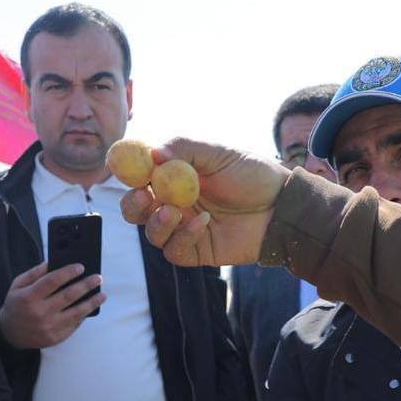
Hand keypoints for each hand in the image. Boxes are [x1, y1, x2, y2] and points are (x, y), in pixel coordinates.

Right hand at [0, 262, 105, 348]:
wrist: (10, 334)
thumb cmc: (16, 305)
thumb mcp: (17, 286)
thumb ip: (34, 273)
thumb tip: (53, 262)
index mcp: (29, 297)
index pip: (53, 281)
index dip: (68, 272)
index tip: (81, 267)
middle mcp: (40, 312)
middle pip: (69, 296)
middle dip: (86, 285)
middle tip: (98, 278)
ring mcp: (49, 327)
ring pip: (77, 312)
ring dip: (92, 302)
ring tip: (102, 295)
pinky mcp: (56, 337)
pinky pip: (74, 324)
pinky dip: (84, 315)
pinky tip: (90, 307)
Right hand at [119, 138, 289, 266]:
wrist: (282, 207)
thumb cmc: (253, 175)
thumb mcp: (219, 154)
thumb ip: (185, 149)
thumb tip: (152, 153)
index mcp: (175, 176)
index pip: (140, 175)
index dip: (126, 171)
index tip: (119, 165)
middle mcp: (174, 203)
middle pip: (136, 209)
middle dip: (132, 204)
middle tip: (142, 196)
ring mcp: (183, 228)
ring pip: (151, 232)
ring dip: (156, 222)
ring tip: (174, 210)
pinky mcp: (196, 251)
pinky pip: (175, 250)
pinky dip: (183, 236)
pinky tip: (203, 222)